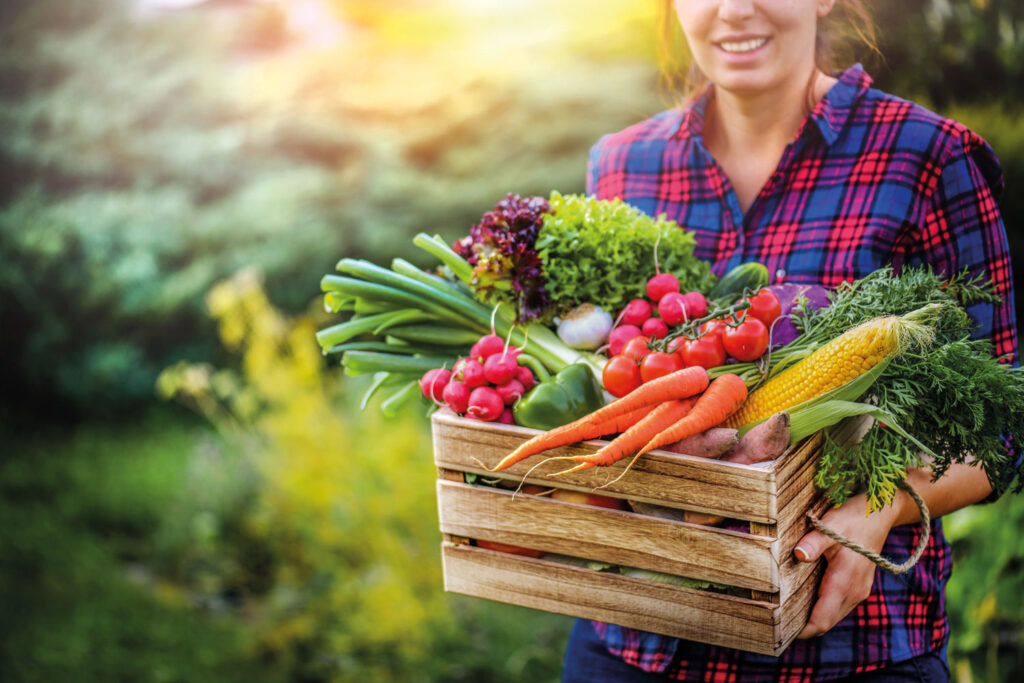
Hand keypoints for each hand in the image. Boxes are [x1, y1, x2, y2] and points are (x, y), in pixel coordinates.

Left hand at [794, 493, 901, 638]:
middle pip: (826, 623)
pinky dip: (823, 608)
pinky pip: (838, 606)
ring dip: (814, 617)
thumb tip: (799, 555)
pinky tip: (805, 598)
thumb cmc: (853, 519)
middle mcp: (854, 592)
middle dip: (804, 627)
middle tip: (777, 623)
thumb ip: (814, 542)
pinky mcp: (858, 586)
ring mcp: (858, 591)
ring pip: (832, 616)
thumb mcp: (830, 526)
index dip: (802, 630)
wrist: (880, 515)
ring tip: (786, 612)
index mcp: (845, 582)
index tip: (780, 631)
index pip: (822, 620)